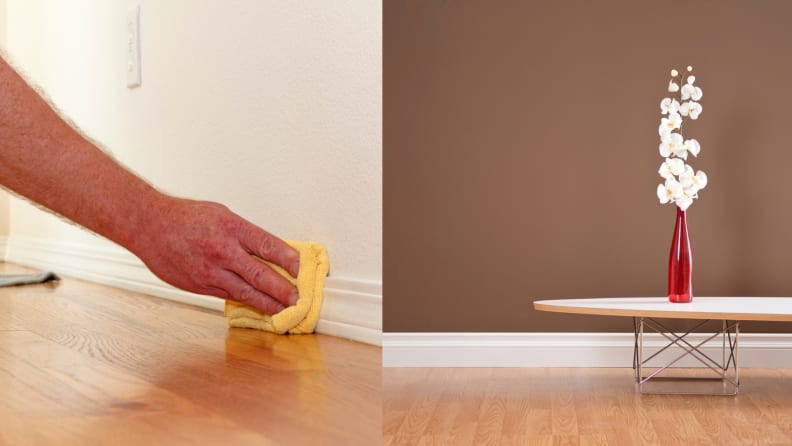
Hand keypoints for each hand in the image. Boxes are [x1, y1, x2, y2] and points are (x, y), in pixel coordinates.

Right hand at [132, 197, 299, 313]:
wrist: (149, 226)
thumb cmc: (186, 217)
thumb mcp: (222, 215)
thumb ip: (245, 235)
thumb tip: (269, 251)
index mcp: (232, 228)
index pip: (268, 246)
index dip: (289, 260)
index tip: (301, 269)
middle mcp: (223, 250)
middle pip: (261, 274)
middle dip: (283, 289)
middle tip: (298, 299)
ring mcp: (210, 271)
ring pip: (246, 291)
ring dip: (267, 303)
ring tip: (283, 310)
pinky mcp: (199, 285)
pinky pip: (227, 296)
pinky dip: (245, 302)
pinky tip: (257, 308)